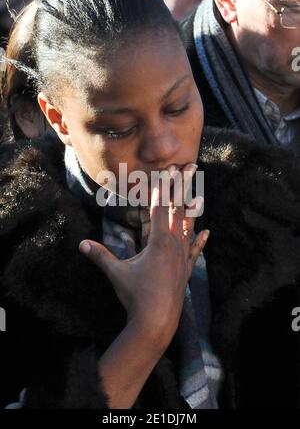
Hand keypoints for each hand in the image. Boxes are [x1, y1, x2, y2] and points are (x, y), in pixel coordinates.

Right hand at [79, 163, 209, 339]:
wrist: (157, 322)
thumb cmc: (136, 296)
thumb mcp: (116, 273)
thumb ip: (100, 256)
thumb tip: (81, 244)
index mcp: (157, 242)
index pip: (158, 208)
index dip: (162, 187)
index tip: (167, 169)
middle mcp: (173, 244)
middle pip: (178, 209)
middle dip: (182, 186)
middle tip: (190, 166)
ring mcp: (182, 257)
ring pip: (188, 226)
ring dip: (192, 208)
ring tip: (198, 191)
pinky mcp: (186, 269)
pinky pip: (194, 251)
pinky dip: (199, 241)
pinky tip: (206, 232)